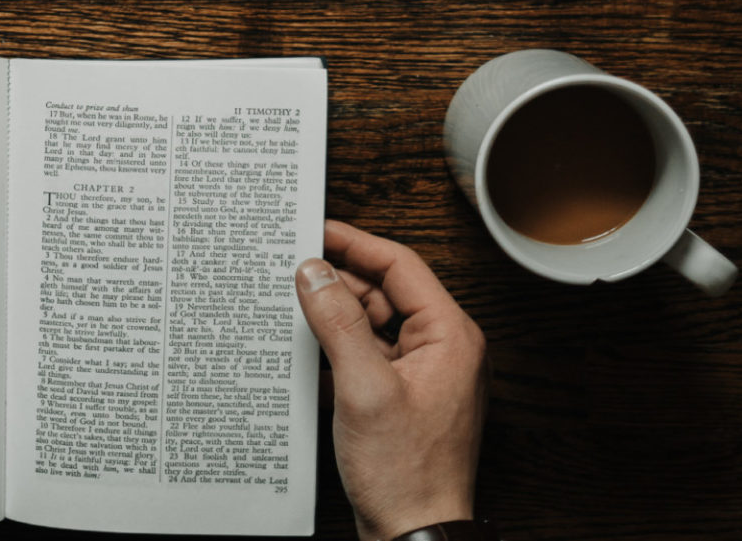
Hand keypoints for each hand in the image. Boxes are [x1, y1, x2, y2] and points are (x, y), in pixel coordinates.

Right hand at [294, 220, 487, 540]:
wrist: (415, 534)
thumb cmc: (405, 473)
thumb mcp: (362, 388)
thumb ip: (338, 322)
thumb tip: (314, 273)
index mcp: (450, 336)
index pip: (400, 265)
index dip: (355, 242)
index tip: (315, 230)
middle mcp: (442, 349)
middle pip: (385, 291)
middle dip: (338, 280)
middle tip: (291, 269)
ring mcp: (422, 373)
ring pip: (373, 322)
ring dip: (335, 314)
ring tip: (292, 306)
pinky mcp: (401, 395)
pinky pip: (368, 353)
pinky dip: (338, 345)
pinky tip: (306, 347)